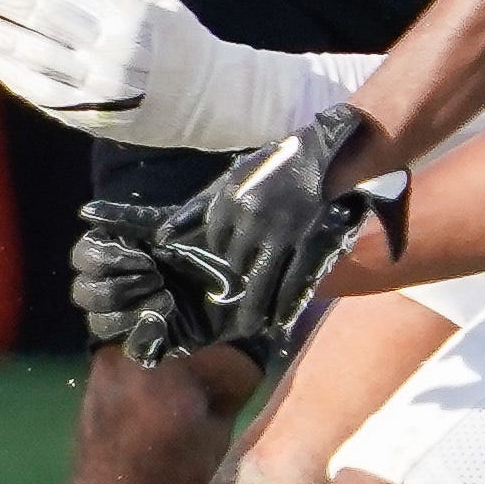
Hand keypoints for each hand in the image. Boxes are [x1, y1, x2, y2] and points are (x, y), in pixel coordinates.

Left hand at [0, 0, 368, 152]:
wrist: (212, 101)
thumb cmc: (181, 42)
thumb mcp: (153, 3)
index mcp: (129, 17)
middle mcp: (110, 52)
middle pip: (42, 20)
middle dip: (1, 0)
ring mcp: (98, 89)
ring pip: (34, 58)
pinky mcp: (91, 116)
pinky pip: (43, 94)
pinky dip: (13, 76)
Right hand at [70, 198, 228, 365]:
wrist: (248, 269)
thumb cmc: (209, 241)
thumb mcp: (169, 224)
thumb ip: (127, 219)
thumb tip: (85, 212)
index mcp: (116, 255)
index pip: (82, 259)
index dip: (103, 259)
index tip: (144, 255)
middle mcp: (119, 286)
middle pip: (84, 294)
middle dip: (116, 287)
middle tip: (156, 277)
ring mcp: (135, 316)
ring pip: (100, 324)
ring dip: (127, 311)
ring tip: (168, 298)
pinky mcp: (158, 340)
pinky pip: (133, 348)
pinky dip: (142, 334)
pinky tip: (166, 318)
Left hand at [154, 108, 398, 351]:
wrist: (321, 155)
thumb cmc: (272, 164)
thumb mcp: (231, 178)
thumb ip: (197, 207)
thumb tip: (163, 235)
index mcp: (229, 201)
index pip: (214, 240)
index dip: (220, 252)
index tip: (226, 260)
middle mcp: (250, 220)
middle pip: (235, 262)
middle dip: (237, 276)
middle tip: (236, 294)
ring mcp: (281, 235)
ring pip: (261, 280)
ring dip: (254, 306)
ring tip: (249, 328)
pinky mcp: (307, 243)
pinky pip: (293, 281)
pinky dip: (286, 305)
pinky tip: (279, 323)